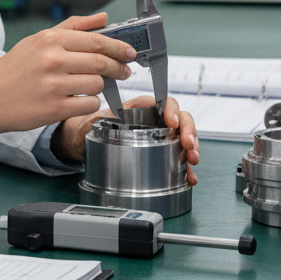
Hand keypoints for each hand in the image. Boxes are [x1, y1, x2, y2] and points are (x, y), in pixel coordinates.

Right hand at [0, 12, 134, 136]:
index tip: (129, 52)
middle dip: (118, 67)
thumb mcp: (39, 40)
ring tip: (90, 87)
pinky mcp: (54, 109)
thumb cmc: (15, 68)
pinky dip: (90, 103)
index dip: (118, 47)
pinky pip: (89, 105)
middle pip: (101, 62)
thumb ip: (74, 26)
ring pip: (97, 85)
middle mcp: (53, 60)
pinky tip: (80, 101)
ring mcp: (54, 85)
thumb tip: (103, 18)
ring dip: (100, 87)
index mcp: (50, 40)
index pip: (96, 40)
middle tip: (124, 71)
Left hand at [51, 94, 199, 185]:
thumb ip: (88, 124)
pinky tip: (189, 177)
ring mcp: (161, 136)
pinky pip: (179, 157)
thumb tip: (88, 126)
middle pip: (181, 118)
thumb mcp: (89, 125)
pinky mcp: (163, 153)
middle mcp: (154, 120)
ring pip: (184, 136)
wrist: (89, 145)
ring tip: (192, 161)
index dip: (171, 110)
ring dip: (192, 148)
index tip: (172, 123)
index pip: (163, 102)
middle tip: (188, 146)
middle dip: (189, 131)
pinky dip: (186, 168)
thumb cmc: (94, 128)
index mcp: (140, 108)